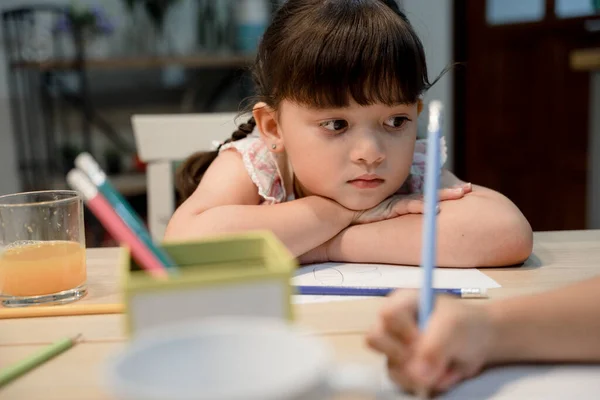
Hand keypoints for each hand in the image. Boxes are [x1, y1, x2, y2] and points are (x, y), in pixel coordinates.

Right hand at [351, 183, 471, 224]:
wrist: (339, 215)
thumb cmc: (357, 218)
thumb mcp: (380, 218)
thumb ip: (394, 217)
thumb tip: (419, 225)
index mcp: (402, 202)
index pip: (428, 195)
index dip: (444, 192)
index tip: (463, 190)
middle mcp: (401, 200)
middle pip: (430, 193)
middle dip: (450, 191)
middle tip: (468, 189)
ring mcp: (396, 202)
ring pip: (424, 197)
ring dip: (442, 195)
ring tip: (460, 194)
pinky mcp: (389, 207)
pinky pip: (408, 206)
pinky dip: (422, 206)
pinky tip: (434, 208)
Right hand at [366, 290, 493, 393]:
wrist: (479, 342)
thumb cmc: (465, 323)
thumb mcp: (453, 327)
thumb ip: (434, 347)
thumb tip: (418, 376)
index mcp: (402, 302)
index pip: (387, 315)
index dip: (403, 331)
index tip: (422, 339)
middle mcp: (393, 324)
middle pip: (376, 339)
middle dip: (402, 354)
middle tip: (425, 359)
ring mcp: (396, 348)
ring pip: (391, 366)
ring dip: (418, 373)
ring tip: (444, 367)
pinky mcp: (402, 368)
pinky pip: (403, 382)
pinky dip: (425, 383)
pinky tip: (442, 373)